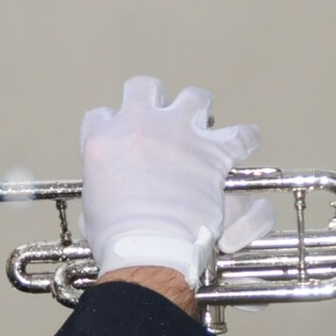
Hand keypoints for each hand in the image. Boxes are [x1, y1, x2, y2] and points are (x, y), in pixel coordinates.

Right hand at [80, 76, 262, 288]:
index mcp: (102, 138)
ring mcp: (177, 133)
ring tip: (202, 123)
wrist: (149, 247)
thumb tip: (104, 200)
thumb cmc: (116, 238)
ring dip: (197, 109)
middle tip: (160, 118)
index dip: (112, 126)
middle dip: (153, 100)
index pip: (102, 115)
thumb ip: (99, 192)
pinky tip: (244, 142)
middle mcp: (138, 124)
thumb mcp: (91, 209)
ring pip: (193, 98)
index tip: (119, 140)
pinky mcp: (212, 151)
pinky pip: (239, 134)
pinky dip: (244, 138)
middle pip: (144, 88)